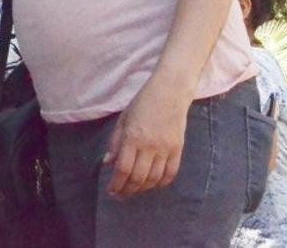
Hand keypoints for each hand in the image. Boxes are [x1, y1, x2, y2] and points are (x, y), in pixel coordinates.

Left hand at [104, 77, 188, 198]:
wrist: (170, 93)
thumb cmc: (142, 103)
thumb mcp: (123, 119)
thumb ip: (116, 143)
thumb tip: (108, 163)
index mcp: (133, 137)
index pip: (123, 169)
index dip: (116, 184)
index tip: (111, 192)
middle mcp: (150, 146)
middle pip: (138, 177)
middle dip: (127, 190)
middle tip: (120, 194)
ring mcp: (166, 149)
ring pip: (154, 178)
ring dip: (142, 189)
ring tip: (133, 190)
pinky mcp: (178, 150)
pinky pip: (171, 173)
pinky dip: (161, 183)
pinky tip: (152, 184)